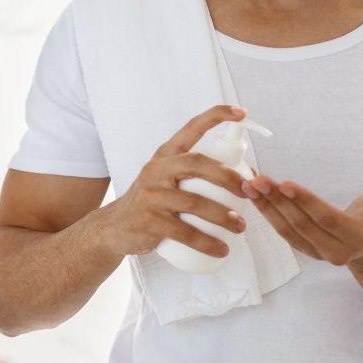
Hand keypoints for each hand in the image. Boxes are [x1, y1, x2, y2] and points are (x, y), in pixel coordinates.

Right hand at [98, 105, 250, 259]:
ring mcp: (151, 194)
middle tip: (248, 192)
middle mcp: (157, 169)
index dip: (216, 117)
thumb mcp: (168, 179)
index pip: (191, 128)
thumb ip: (198, 174)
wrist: (115, 227)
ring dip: (223, 217)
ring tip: (240, 227)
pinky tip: (222, 249)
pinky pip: (185, 232)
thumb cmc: (154, 202)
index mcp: (165, 155)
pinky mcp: (149, 220)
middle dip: (228, 176)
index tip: (241, 113)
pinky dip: (207, 242)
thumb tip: (247, 177)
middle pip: (197, 164)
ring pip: (195, 202)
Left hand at [241, 174, 362, 265]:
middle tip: (258, 179)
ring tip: (249, 184)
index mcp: (357, 239)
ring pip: (287, 229)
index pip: (326, 219)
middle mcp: (335, 252)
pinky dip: (266, 211)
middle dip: (277, 201)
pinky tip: (253, 194)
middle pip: (301, 224)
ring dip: (266, 206)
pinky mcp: (304, 247)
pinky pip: (282, 230)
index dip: (305, 201)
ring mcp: (316, 252)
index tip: (285, 183)